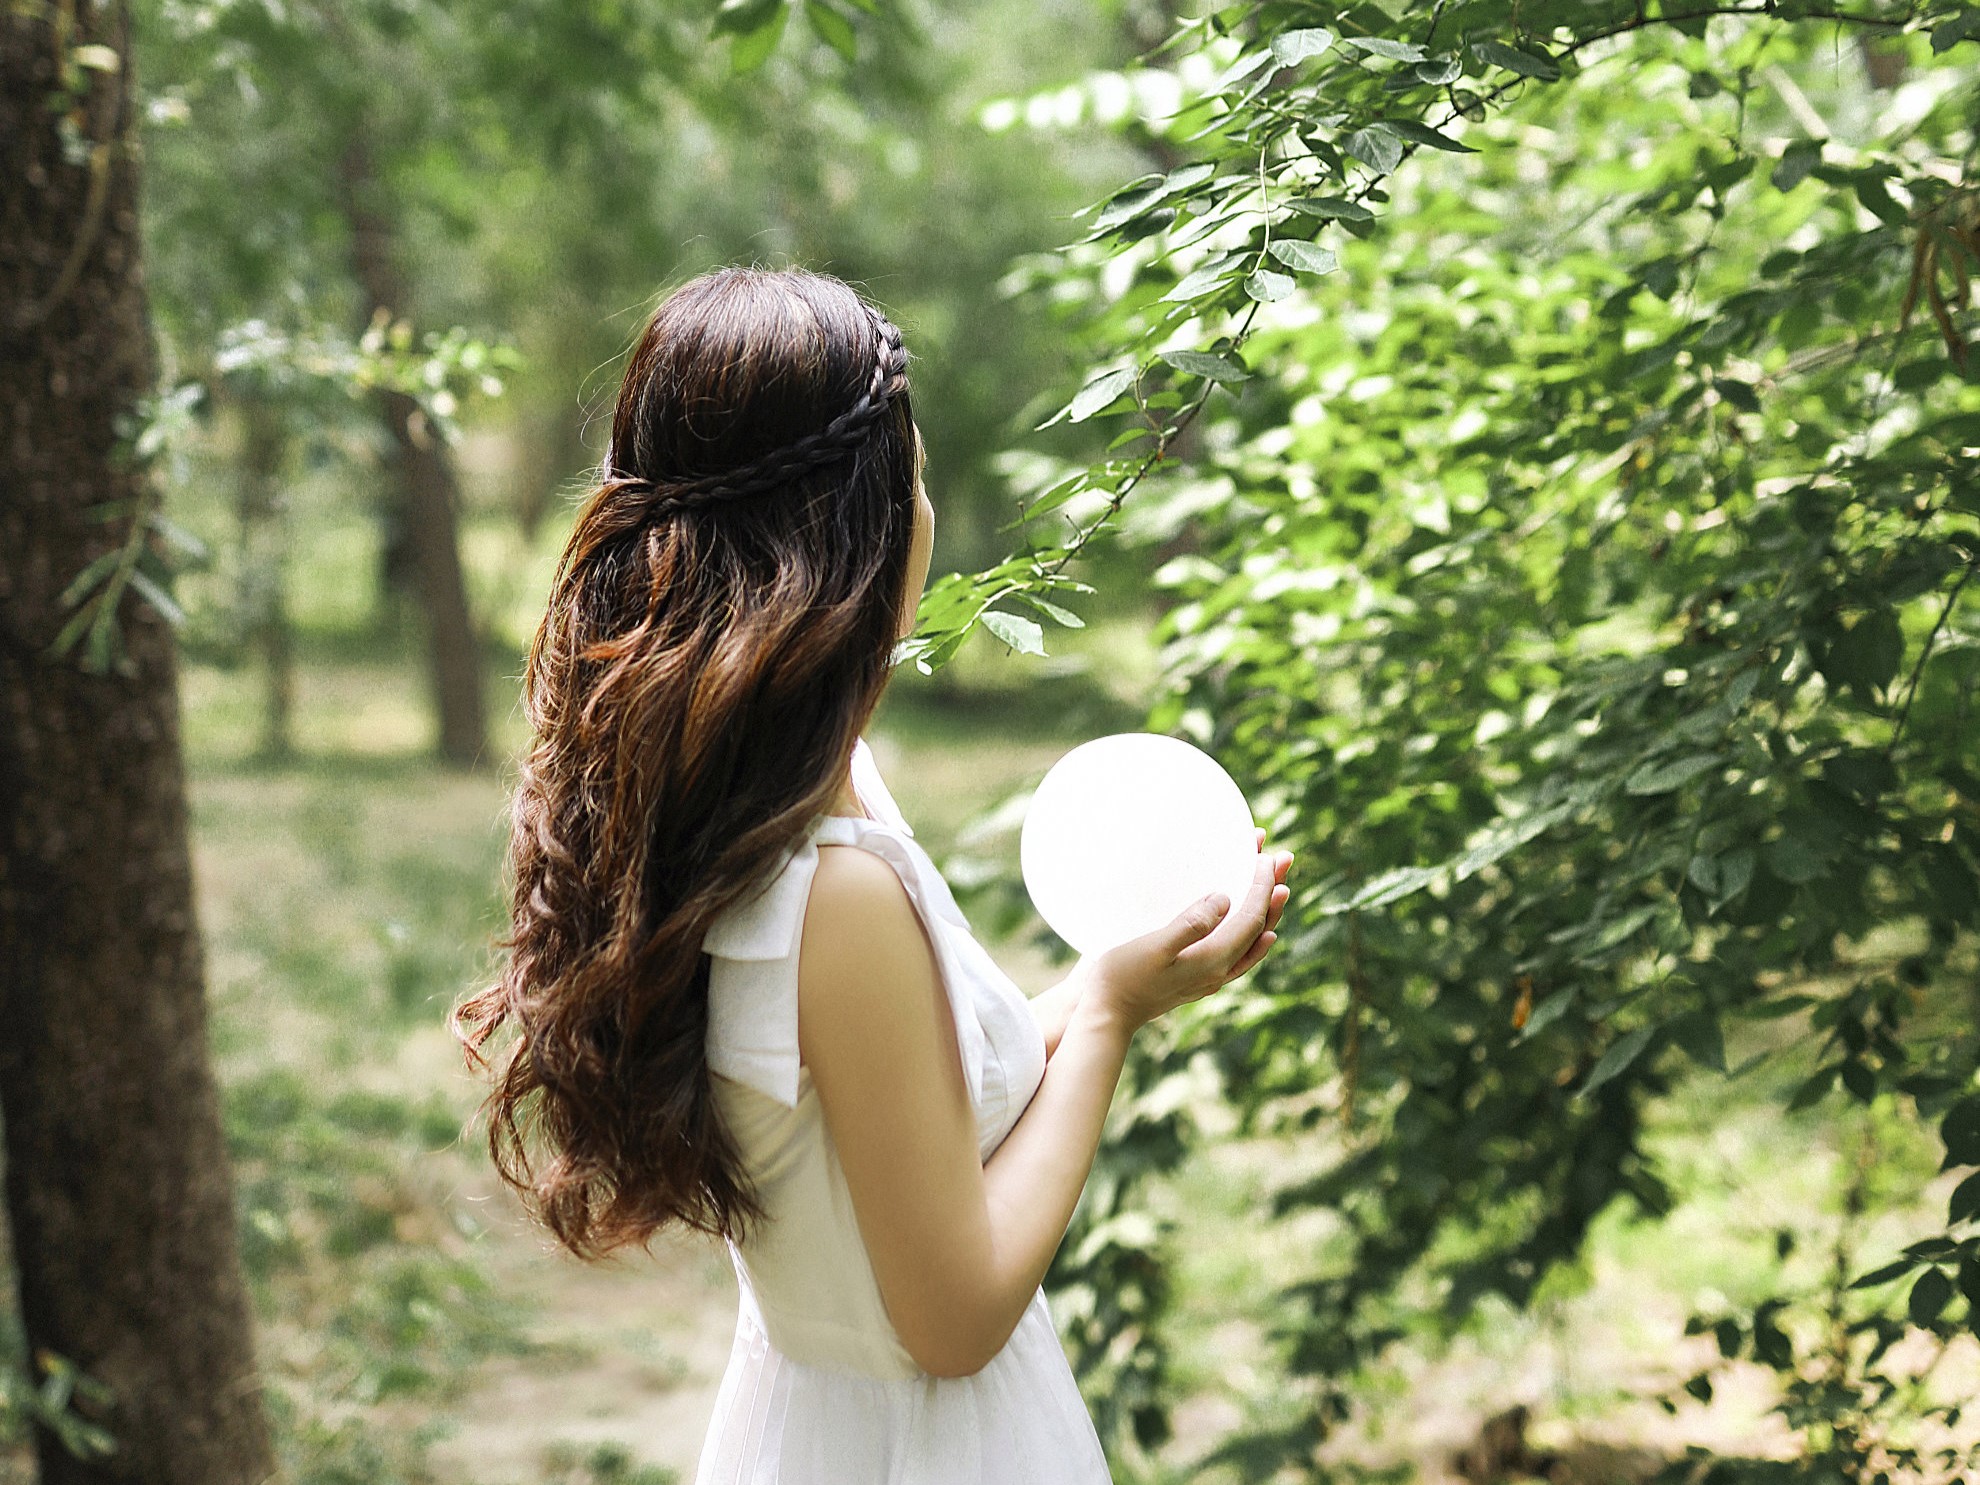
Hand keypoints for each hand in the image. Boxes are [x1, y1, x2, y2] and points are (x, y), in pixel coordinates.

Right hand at [1072, 828, 1291, 1036]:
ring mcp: (1212, 977)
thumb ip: (1191, 924)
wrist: (1108, 1015)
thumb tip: (1225, 899)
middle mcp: (1220, 970)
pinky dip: (1255, 936)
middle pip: (1260, 928)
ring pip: (1254, 942)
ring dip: (1268, 911)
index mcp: (1214, 959)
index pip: (1251, 917)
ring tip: (1278, 886)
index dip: (1262, 885)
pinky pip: (1241, 954)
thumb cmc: (1123, 976)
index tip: (1265, 855)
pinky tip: (1260, 935)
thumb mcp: (1154, 946)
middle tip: (1285, 858)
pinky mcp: (1200, 978)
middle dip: (1273, 891)